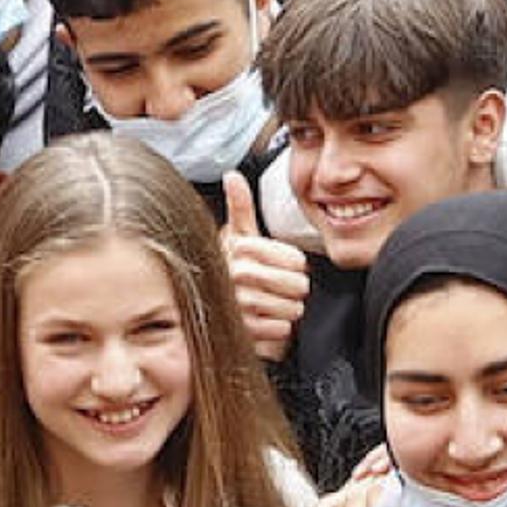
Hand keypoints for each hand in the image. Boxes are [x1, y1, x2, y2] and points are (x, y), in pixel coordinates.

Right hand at [221, 172, 307, 362]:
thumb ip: (240, 207)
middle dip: (294, 289)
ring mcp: (239, 304)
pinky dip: (278, 329)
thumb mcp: (238, 237)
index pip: (296, 259)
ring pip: (292, 308)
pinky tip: (265, 321)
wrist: (209, 312)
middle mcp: (236, 274)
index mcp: (240, 248)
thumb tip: (231, 175)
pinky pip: (281, 330)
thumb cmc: (231, 272)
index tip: (283, 266)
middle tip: (280, 288)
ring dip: (287, 309)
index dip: (295, 265)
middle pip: (297, 284)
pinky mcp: (243, 331)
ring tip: (272, 304)